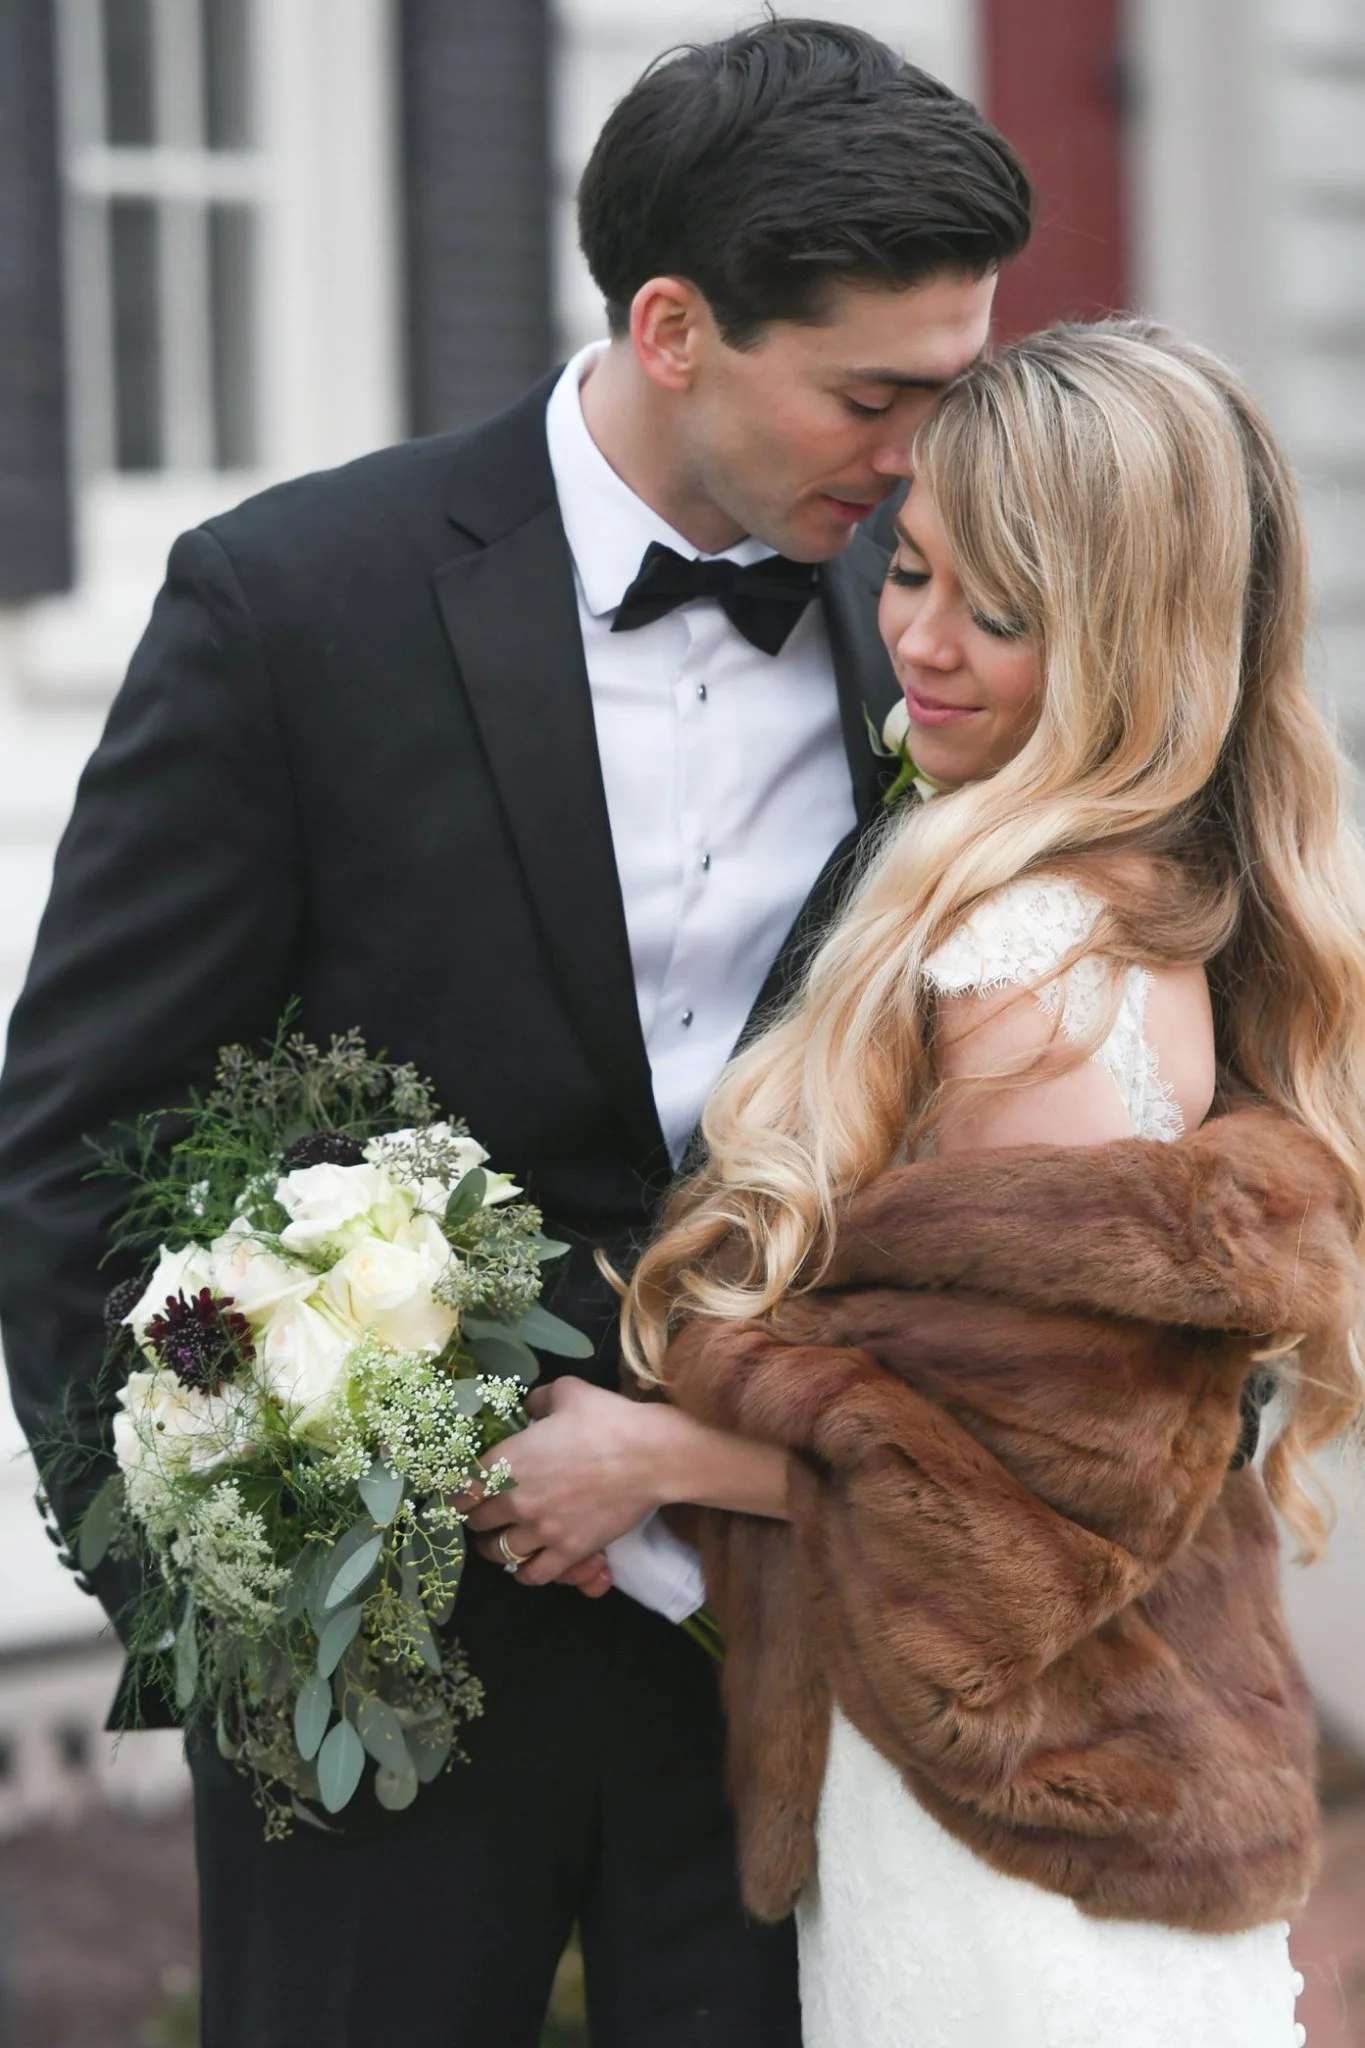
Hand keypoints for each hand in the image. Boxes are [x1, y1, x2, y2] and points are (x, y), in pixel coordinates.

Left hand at [453, 1378, 669, 1586]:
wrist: (651, 1455)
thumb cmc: (607, 1420)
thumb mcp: (567, 1393)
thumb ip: (539, 1401)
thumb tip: (531, 1408)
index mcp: (507, 1460)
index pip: (461, 1487)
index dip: (459, 1491)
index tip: (464, 1491)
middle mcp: (515, 1499)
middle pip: (476, 1522)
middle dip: (476, 1518)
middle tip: (483, 1514)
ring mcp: (541, 1530)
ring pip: (498, 1552)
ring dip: (495, 1548)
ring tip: (499, 1543)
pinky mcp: (568, 1551)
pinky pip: (533, 1575)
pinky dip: (525, 1572)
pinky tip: (527, 1565)